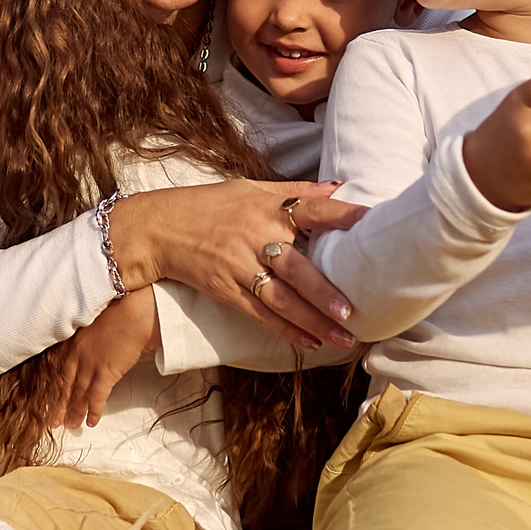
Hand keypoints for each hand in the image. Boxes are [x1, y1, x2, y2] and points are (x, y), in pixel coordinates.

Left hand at [47, 290, 158, 428]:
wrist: (134, 312)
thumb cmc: (118, 312)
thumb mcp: (92, 323)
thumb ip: (83, 340)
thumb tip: (85, 350)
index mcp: (71, 343)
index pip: (58, 371)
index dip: (54, 388)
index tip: (49, 400)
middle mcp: (76, 356)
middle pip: (64, 386)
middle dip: (60, 405)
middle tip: (55, 421)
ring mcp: (90, 365)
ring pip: (79, 394)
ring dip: (75, 412)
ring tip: (72, 425)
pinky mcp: (106, 373)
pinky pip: (97, 397)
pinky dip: (94, 411)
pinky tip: (92, 422)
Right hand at [107, 180, 367, 350]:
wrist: (156, 229)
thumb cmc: (208, 205)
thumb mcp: (249, 188)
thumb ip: (294, 191)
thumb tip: (338, 187)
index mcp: (266, 206)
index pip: (313, 209)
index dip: (345, 217)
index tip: (374, 227)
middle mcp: (254, 236)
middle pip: (297, 268)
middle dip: (325, 292)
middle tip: (353, 311)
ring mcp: (237, 265)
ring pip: (280, 299)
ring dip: (312, 320)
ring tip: (341, 337)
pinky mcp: (223, 289)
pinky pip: (258, 313)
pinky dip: (284, 330)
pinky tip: (307, 342)